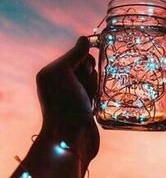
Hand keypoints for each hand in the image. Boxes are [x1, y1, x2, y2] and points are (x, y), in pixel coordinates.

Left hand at [36, 36, 99, 160]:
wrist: (72, 139)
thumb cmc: (63, 104)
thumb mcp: (62, 72)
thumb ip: (74, 54)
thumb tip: (84, 38)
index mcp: (53, 73)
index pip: (77, 54)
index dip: (83, 60)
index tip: (81, 71)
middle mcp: (63, 83)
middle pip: (88, 65)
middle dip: (90, 74)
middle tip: (82, 88)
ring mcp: (76, 95)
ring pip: (96, 79)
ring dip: (95, 86)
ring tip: (87, 100)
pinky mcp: (88, 107)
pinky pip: (100, 92)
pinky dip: (99, 96)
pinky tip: (93, 105)